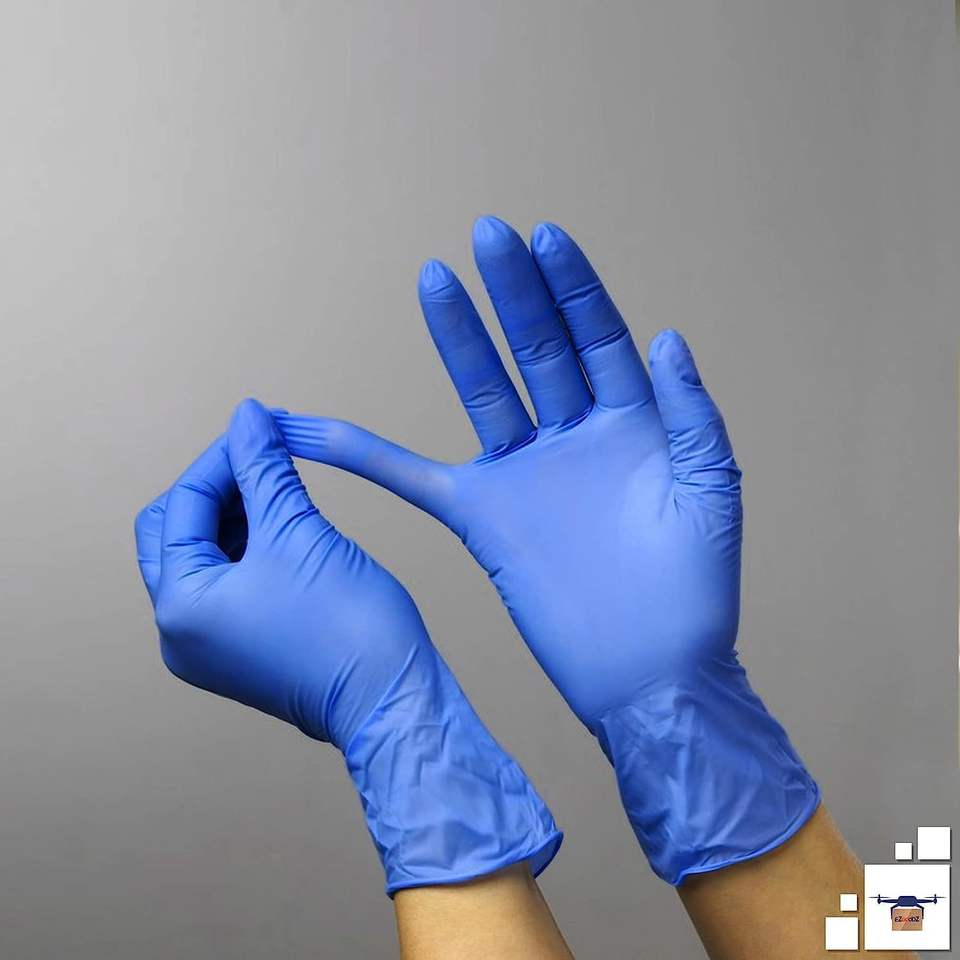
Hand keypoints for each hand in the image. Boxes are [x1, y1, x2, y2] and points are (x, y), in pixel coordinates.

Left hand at [134, 398, 560, 891]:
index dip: (223, 456)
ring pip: (204, 557)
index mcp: (180, 606)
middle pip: (178, 532)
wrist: (392, 699)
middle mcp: (180, 632)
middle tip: (263, 452)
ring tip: (281, 481)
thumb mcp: (299, 530)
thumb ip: (264, 467)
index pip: (182, 506)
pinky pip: (229, 583)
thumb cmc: (350, 627)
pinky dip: (251, 546)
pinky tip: (285, 518)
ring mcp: (210, 646)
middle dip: (220, 486)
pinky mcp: (241, 650)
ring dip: (237, 513)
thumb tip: (248, 416)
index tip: (258, 423)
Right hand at [275, 218, 818, 883]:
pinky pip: (415, 477)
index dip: (575, 287)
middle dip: (517, 291)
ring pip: (486, 390)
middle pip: (539, 348)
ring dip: (460, 337)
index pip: (600, 338)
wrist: (652, 673)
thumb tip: (666, 338)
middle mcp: (574, 439)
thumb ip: (692, 414)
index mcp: (634, 426)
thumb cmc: (695, 590)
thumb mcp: (712, 492)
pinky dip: (368, 455)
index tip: (548, 237)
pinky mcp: (484, 518)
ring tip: (437, 277)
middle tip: (490, 234)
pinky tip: (324, 428)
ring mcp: (525, 474)